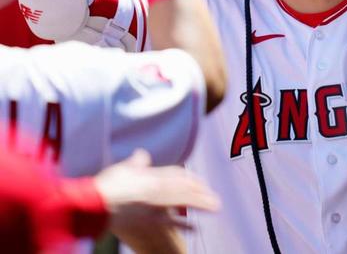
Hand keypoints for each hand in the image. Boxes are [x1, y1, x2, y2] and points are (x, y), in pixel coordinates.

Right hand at [94, 149, 219, 253]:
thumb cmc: (106, 185)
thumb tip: (142, 154)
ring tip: (215, 207)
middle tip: (215, 197)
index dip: (191, 179)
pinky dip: (184, 224)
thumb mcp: (123, 168)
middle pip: (186, 188)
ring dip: (201, 204)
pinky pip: (171, 222)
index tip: (200, 183)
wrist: (95, 203)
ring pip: (184, 202)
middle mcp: (158, 187)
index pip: (178, 175)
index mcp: (152, 175)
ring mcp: (155, 204)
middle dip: (202, 192)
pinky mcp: (149, 219)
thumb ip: (136, 162)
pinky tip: (196, 227)